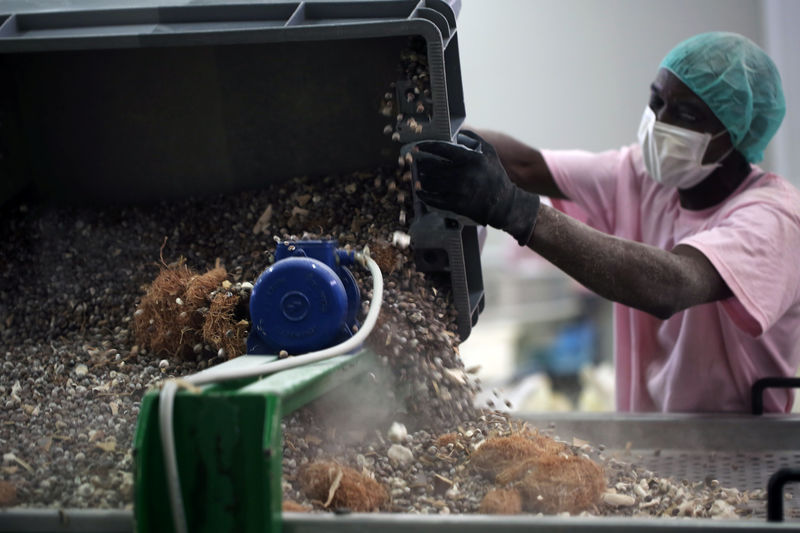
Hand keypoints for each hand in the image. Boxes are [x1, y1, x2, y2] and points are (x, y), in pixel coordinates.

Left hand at [409, 130, 540, 245]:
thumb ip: (473, 138)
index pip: (442, 149)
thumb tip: (456, 132)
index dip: (426, 147)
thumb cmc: (495, 175)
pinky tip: (420, 191)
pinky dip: (424, 194)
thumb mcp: (489, 152)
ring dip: (421, 178)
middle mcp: (463, 174)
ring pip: (430, 182)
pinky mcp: (455, 204)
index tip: (416, 147)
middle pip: (432, 166)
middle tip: (417, 162)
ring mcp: (458, 191)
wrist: (502, 203)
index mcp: (470, 159)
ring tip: (419, 175)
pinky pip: (433, 199)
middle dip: (421, 164)